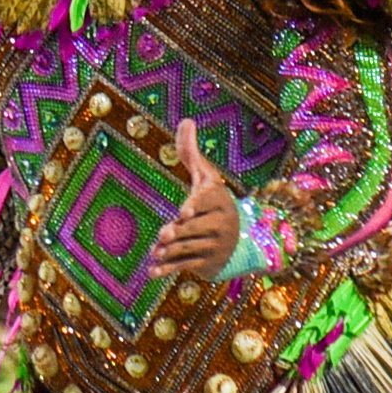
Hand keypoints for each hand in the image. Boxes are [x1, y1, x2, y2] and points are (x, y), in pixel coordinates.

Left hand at [148, 118, 239, 280]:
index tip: (184, 212)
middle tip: (164, 234)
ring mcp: (216, 245)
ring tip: (155, 253)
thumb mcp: (205, 177)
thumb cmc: (213, 202)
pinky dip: (169, 270)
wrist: (239, 240)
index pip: (207, 201)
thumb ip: (191, 152)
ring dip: (171, 251)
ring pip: (190, 248)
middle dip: (179, 232)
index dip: (195, 206)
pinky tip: (153, 272)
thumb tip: (186, 120)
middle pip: (195, 227)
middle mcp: (221, 222)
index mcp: (218, 199)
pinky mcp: (209, 264)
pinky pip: (187, 266)